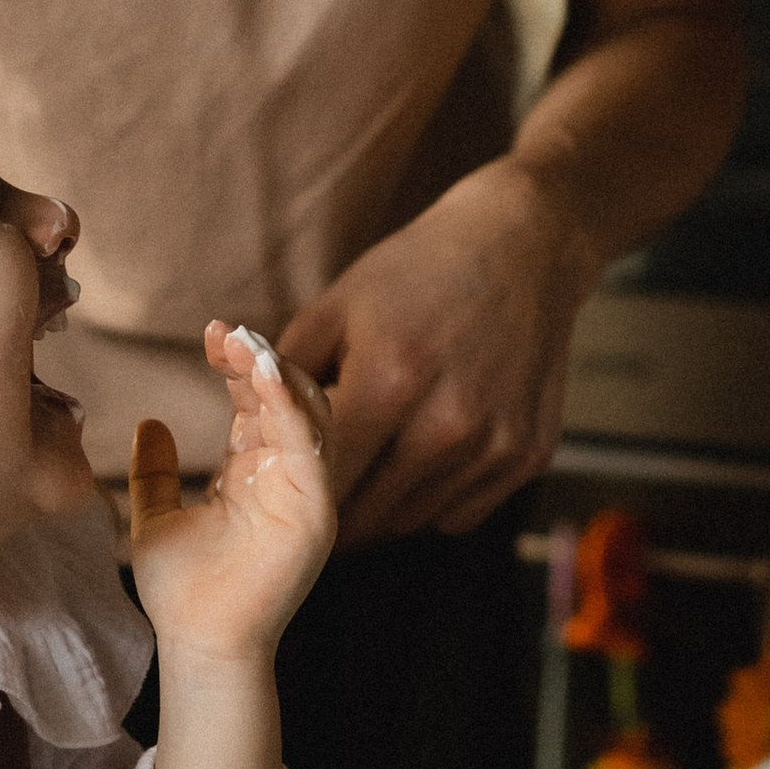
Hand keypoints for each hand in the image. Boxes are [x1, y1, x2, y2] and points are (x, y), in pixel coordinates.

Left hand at [128, 323, 336, 660]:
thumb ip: (156, 472)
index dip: (239, 363)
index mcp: (258, 472)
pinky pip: (309, 450)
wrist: (197, 646)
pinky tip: (263, 376)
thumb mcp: (156, 516)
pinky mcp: (313, 514)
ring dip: (277, 373)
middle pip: (289, 397)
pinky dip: (290, 408)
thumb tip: (148, 423)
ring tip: (243, 343)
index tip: (211, 331)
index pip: (259, 400)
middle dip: (260, 357)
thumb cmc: (182, 592)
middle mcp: (288, 477)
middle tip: (225, 329)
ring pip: (310, 413)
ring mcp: (306, 494)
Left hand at [280, 157, 596, 545]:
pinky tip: (422, 460)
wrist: (522, 248)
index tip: (276, 490)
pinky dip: (433, 500)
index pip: (321, 480)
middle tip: (314, 491)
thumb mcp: (335, 307)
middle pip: (366, 514)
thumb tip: (243, 434)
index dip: (292, 491)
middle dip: (332, 509)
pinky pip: (459, 514)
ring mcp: (494, 447)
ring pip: (412, 520)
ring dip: (381, 507)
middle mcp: (447, 426)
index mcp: (389, 382)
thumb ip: (281, 376)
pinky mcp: (527, 457)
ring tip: (366, 470)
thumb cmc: (415, 273)